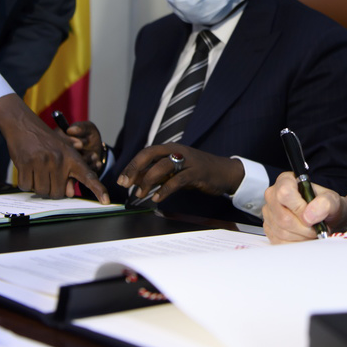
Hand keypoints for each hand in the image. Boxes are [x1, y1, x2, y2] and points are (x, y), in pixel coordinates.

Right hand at [0, 94, 109, 203]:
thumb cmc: (45, 141)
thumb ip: (69, 171)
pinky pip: (26, 186)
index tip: (106, 201)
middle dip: (52, 190)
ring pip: (42, 191)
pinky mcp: (26, 163)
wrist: (24, 125)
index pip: (88, 176)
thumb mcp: (63, 150)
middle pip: (58, 193)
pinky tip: (27, 170)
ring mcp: (42, 162)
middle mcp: (59, 160)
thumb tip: (69, 193)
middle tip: (47, 177)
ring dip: (38, 187)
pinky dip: (26, 183)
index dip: (98, 189)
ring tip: (37, 172)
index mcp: (72, 157)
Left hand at [117, 144, 243, 201]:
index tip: (122, 179)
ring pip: (163, 166)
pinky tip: (157, 198)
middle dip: (135, 168)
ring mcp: (188, 160)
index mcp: (171, 149)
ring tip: (140, 193)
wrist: (225, 172)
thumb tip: (136, 181)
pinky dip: (165, 189)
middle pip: (151, 154)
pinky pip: (178, 180)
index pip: (147, 152)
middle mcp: (178, 151)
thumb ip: (158, 175)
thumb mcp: (176, 172)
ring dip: (148, 180)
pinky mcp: (197, 172)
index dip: (132, 165)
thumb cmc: (198, 172)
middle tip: (125, 183)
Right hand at [262, 171, 344, 243]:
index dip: (299, 208)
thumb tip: (309, 215)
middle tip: (317, 227)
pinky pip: (279, 242)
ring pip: (281, 231)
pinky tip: (304, 237)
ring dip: (301, 237)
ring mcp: (269, 213)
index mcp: (286, 180)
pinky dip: (296, 243)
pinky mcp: (269, 228)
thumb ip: (325, 203)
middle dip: (304, 227)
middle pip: (283, 217)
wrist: (325, 218)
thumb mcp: (333, 200)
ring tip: (312, 232)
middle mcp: (273, 195)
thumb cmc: (326, 206)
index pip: (285, 193)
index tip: (312, 216)